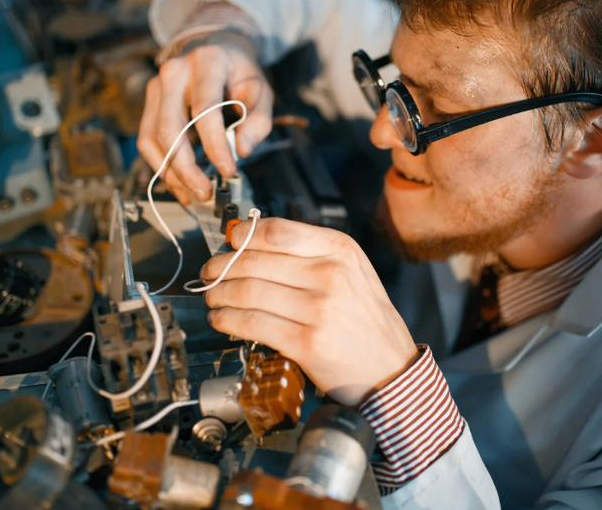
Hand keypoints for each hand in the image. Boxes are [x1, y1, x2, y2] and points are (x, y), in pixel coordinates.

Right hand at [138, 31, 273, 204]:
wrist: (213, 47)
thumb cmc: (238, 71)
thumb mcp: (260, 89)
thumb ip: (258, 120)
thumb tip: (242, 151)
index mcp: (207, 62)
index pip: (205, 109)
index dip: (215, 144)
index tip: (228, 170)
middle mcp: (174, 71)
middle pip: (170, 127)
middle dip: (186, 167)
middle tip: (205, 192)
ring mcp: (156, 86)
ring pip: (152, 138)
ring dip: (171, 172)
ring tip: (193, 193)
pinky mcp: (149, 102)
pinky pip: (146, 140)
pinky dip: (161, 166)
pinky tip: (179, 183)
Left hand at [201, 218, 418, 405]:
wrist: (391, 370)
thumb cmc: (365, 322)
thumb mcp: (352, 272)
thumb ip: (310, 255)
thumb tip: (252, 244)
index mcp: (341, 250)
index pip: (277, 231)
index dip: (244, 235)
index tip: (230, 241)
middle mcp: (331, 274)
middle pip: (255, 261)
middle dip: (222, 267)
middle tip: (210, 273)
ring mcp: (319, 309)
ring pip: (248, 292)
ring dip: (219, 295)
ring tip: (213, 298)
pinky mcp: (307, 343)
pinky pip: (253, 324)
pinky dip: (228, 321)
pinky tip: (222, 320)